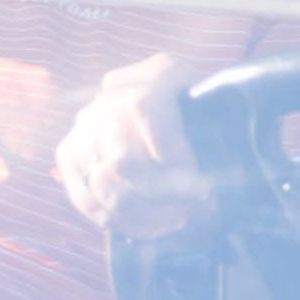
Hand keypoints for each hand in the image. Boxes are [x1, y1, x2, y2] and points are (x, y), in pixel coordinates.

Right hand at [54, 54, 211, 238]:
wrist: (179, 117)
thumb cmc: (210, 120)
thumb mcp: (225, 113)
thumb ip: (225, 127)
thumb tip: (230, 166)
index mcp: (161, 72)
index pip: (146, 108)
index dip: (170, 153)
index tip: (200, 188)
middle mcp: (115, 92)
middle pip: (121, 157)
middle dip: (157, 196)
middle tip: (186, 214)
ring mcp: (87, 121)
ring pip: (102, 182)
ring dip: (139, 215)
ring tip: (171, 224)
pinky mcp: (69, 152)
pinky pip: (83, 195)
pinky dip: (114, 220)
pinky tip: (145, 227)